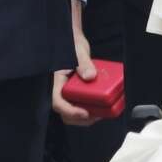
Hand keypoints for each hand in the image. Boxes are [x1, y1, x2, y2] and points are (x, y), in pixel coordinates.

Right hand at [53, 0, 99, 125]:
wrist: (74, 43)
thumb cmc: (72, 46)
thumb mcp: (78, 53)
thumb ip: (83, 64)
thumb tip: (90, 76)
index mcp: (55, 82)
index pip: (57, 102)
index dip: (70, 111)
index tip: (85, 113)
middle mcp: (60, 90)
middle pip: (66, 113)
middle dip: (82, 118)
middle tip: (99, 115)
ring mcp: (69, 93)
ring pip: (74, 111)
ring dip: (88, 116)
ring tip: (104, 112)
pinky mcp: (78, 93)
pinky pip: (83, 105)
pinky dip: (93, 108)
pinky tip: (106, 106)